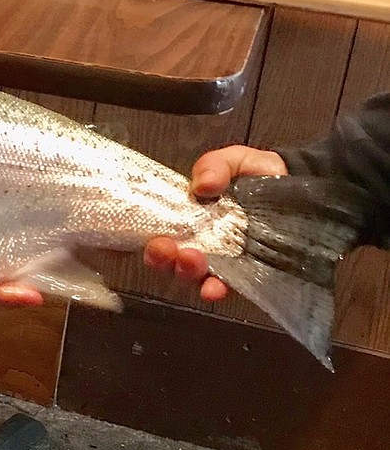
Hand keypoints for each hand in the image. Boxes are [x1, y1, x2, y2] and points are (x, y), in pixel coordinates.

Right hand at [143, 145, 288, 301]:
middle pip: (170, 259)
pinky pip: (226, 286)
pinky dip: (215, 289)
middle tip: (169, 249)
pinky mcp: (245, 273)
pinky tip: (213, 288)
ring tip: (193, 260)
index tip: (148, 240)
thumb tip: (203, 185)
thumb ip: (215, 165)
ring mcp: (222, 260)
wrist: (301, 189)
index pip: (159, 233)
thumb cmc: (260, 175)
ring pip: (192, 275)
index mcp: (188, 216)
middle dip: (163, 258)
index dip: (146, 241)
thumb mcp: (235, 160)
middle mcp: (199, 242)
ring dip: (187, 272)